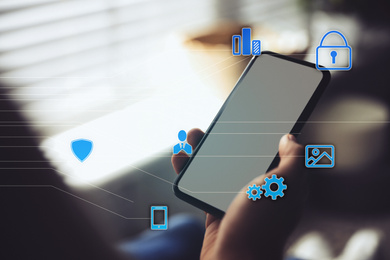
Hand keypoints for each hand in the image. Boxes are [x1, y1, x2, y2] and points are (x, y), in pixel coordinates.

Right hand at [172, 129, 305, 259]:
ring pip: (222, 165)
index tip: (257, 115)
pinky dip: (192, 169)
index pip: (278, 151)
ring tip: (192, 135)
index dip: (269, 132)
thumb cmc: (260, 223)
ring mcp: (238, 196)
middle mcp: (262, 188)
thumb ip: (293, 158)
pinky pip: (205, 181)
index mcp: (283, 182)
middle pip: (245, 154)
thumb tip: (290, 137)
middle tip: (218, 122)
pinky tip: (181, 157)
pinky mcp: (218, 205)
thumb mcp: (283, 185)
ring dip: (205, 150)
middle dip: (230, 136)